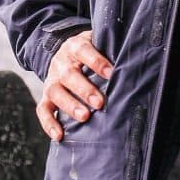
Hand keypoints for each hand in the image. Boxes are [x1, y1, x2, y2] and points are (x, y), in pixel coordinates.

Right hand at [38, 28, 113, 142]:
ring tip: (85, 117)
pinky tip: (60, 135)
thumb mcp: (97, 43)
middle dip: (84, 89)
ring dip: (70, 105)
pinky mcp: (45, 96)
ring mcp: (51, 80)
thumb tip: (136, 60)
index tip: (111, 73)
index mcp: (74, 46)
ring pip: (55, 92)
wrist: (64, 54)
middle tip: (99, 103)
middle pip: (69, 74)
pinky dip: (49, 123)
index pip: (83, 51)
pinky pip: (43, 109)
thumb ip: (111, 50)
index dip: (96, 61)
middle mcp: (60, 63)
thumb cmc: (89, 53)